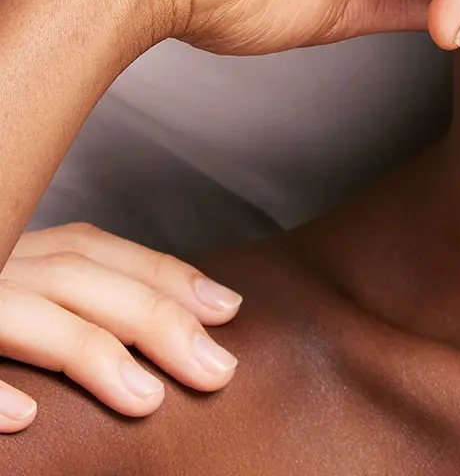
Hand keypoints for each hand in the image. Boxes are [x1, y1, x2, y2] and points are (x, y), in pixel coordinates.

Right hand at [0, 224, 240, 430]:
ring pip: (28, 312)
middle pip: (80, 277)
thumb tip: (157, 338)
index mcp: (19, 253)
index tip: (229, 308)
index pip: (98, 251)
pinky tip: (27, 418)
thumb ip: (70, 300)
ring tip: (150, 400)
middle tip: (218, 370)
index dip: (166, 275)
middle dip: (156, 318)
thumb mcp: (17, 292)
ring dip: (95, 354)